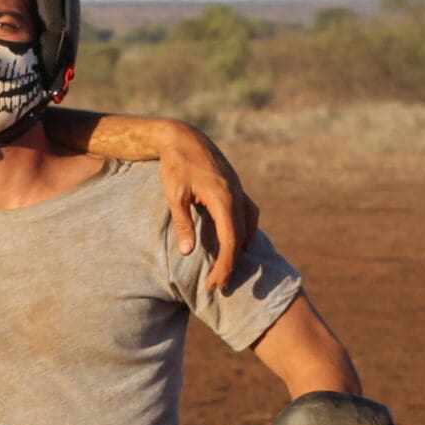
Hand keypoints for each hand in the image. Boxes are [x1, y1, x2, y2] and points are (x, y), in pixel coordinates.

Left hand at [155, 125, 259, 292]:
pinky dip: (245, 231)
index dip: (225, 266)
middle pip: (240, 239)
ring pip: (248, 227)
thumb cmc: (175, 166)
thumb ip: (183, 224)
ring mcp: (239, 190)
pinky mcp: (236, 187)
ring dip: (239, 250)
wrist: (183, 137)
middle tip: (218, 286)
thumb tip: (188, 253)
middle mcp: (236, 196)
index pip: (230, 241)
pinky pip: (249, 214)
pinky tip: (238, 242)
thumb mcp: (175, 196)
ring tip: (227, 269)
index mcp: (223, 199)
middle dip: (230, 265)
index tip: (215, 285)